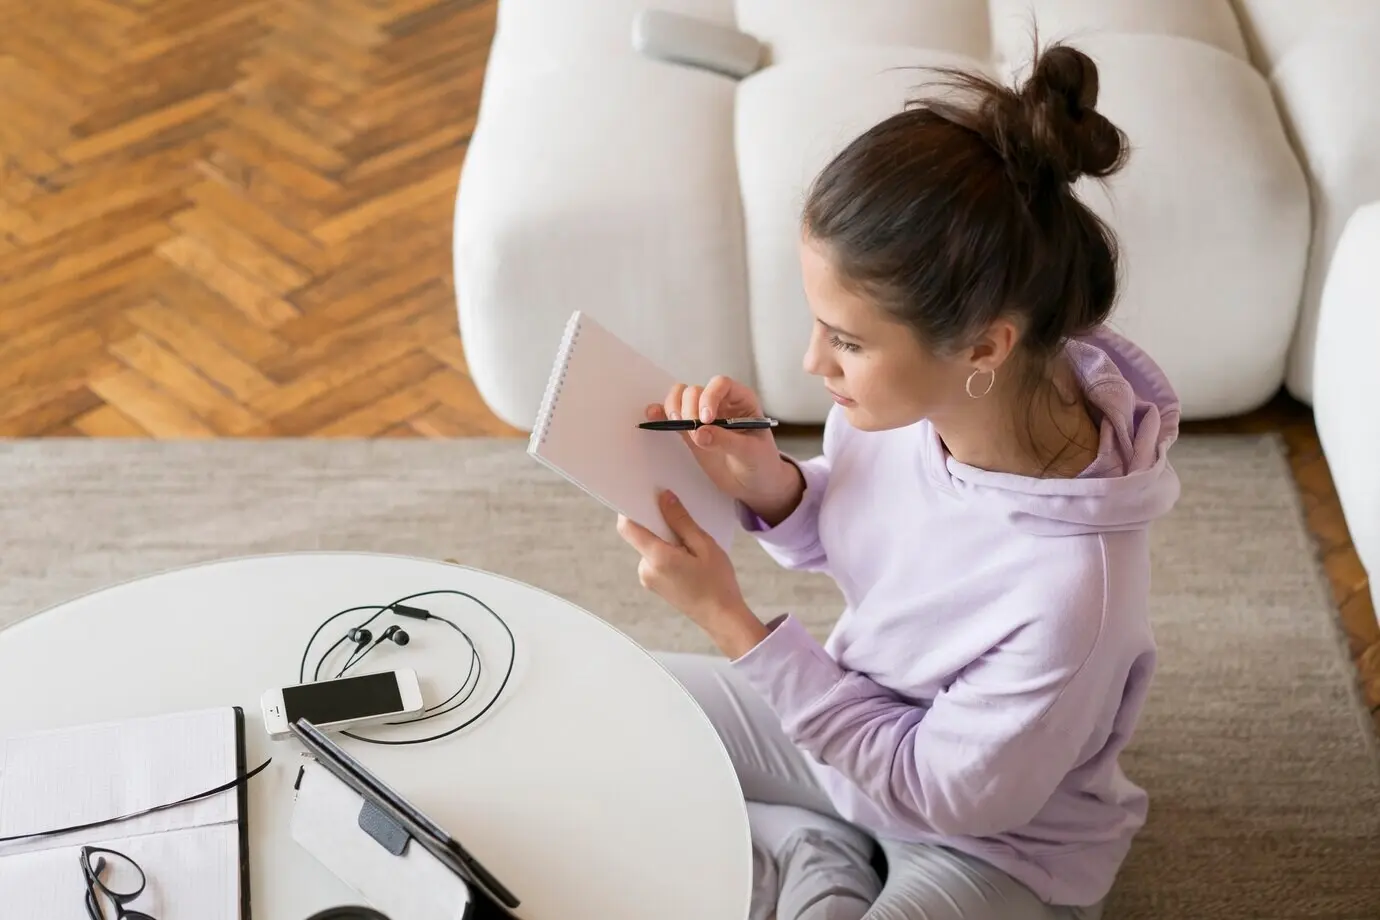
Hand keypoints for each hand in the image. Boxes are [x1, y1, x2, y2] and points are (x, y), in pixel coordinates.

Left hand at [616, 490, 768, 657]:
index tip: (647, 496)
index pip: (628, 526)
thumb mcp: (704, 545)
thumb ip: (681, 521)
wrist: (721, 618)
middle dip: (659, 525)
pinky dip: (667, 552)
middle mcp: (645, 569)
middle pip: (641, 535)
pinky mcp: (654, 584)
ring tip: (692, 547)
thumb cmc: (717, 583)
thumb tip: (664, 498)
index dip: (632, 508)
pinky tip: (689, 559)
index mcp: (657, 558)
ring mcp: (648, 578)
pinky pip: (655, 559)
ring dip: (666, 540)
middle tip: (684, 524)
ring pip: (649, 546)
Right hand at [650, 376, 803, 523]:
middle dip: (690, 408)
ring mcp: (703, 416)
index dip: (710, 397)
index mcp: (741, 400)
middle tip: (695, 432)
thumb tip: (700, 433)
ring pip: (681, 398)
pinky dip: (661, 414)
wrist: (755, 483)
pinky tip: (652, 415)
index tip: (706, 419)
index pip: (721, 384)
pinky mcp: (691, 432)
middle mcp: (721, 403)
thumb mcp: (750, 453)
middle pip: (695, 390)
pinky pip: (673, 417)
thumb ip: (726, 441)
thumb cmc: (761, 463)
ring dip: (674, 408)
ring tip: (677, 425)